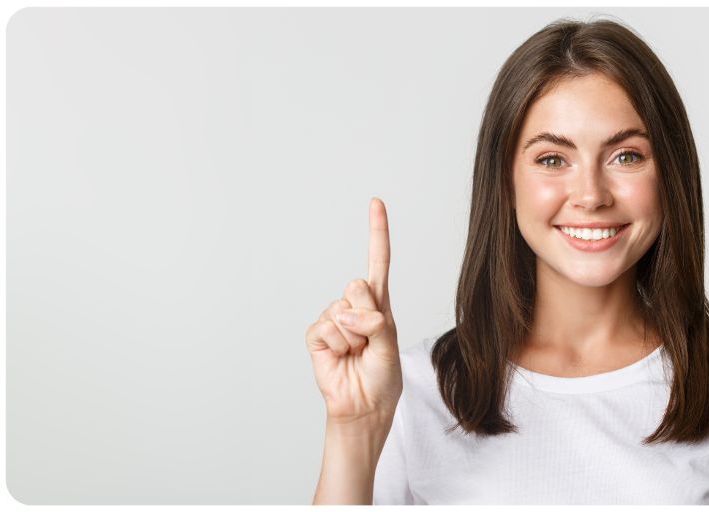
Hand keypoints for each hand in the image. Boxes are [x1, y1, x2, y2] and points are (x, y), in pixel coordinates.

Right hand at [305, 197, 401, 424]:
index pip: (378, 261)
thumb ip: (375, 323)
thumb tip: (346, 313)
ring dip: (353, 338)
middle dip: (367, 316)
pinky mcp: (318, 334)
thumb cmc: (382, 377)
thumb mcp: (390, 345)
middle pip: (357, 286)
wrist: (363, 405)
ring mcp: (334, 319)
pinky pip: (326, 327)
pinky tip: (341, 357)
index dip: (377, 232)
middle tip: (369, 342)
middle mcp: (356, 306)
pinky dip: (337, 345)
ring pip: (342, 310)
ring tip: (357, 354)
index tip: (376, 202)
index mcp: (379, 304)